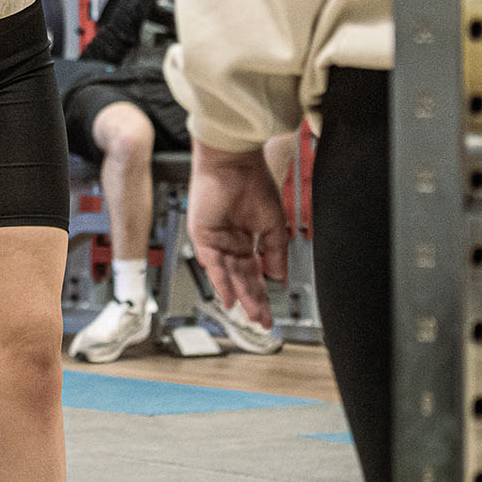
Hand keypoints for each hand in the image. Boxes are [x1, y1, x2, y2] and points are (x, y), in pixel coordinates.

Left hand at [188, 138, 289, 326]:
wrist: (234, 161)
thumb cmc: (253, 182)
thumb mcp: (273, 224)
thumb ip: (276, 252)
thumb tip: (279, 278)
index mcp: (246, 239)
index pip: (254, 273)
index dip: (263, 294)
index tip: (270, 312)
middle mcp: (230, 243)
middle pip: (242, 279)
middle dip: (254, 301)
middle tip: (263, 321)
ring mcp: (215, 241)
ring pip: (229, 276)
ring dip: (241, 296)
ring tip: (252, 315)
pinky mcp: (202, 236)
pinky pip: (212, 264)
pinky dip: (221, 282)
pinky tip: (230, 299)